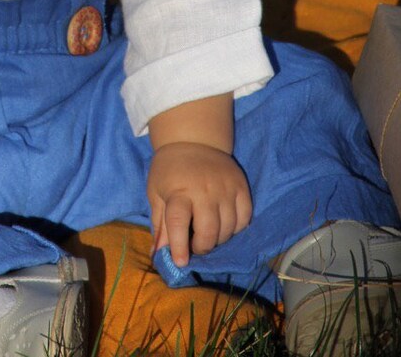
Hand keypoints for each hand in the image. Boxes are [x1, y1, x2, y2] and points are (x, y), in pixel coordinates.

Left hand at [147, 141, 251, 267]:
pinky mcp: (241, 186)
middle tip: (195, 245)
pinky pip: (244, 219)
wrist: (194, 138)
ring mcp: (225, 188)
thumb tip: (158, 255)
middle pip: (208, 231)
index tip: (180, 262)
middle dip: (201, 247)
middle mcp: (204, 190)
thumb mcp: (157, 192)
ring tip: (207, 233)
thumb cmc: (170, 169)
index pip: (178, 223)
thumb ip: (160, 224)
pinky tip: (224, 224)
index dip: (179, 246)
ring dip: (217, 239)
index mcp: (179, 191)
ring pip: (227, 229)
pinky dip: (235, 228)